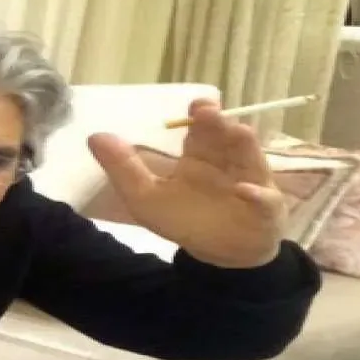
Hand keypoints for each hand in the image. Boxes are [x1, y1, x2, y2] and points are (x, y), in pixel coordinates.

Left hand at [88, 99, 287, 268]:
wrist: (221, 255)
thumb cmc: (186, 219)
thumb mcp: (145, 197)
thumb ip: (123, 168)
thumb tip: (94, 136)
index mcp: (200, 155)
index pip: (201, 129)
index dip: (200, 115)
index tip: (197, 105)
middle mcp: (227, 162)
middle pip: (226, 136)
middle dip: (220, 123)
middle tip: (209, 110)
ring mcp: (249, 181)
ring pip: (249, 159)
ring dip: (243, 146)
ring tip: (238, 132)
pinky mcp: (264, 209)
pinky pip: (264, 201)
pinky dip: (258, 196)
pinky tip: (246, 191)